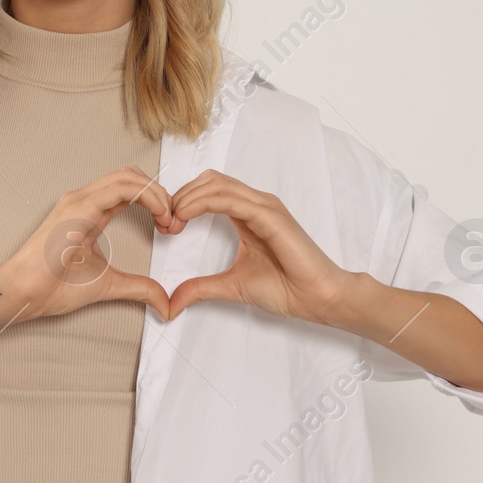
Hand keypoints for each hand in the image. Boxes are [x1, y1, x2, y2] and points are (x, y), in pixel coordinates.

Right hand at [0, 166, 172, 324]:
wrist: (23, 293)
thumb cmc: (52, 287)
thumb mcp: (108, 285)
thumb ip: (138, 288)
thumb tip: (164, 301)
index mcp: (89, 211)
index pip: (129, 190)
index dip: (156, 201)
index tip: (170, 225)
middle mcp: (84, 200)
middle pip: (131, 176)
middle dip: (159, 193)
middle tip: (174, 219)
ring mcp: (80, 200)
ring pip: (128, 176)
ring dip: (156, 192)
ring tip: (168, 216)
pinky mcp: (79, 207)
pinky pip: (119, 188)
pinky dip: (146, 195)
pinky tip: (158, 213)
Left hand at [163, 170, 354, 323]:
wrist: (316, 298)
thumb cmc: (286, 288)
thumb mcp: (231, 286)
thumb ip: (201, 288)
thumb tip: (172, 302)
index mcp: (248, 214)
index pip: (209, 190)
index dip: (183, 202)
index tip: (166, 227)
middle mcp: (256, 204)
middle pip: (209, 180)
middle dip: (182, 195)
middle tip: (165, 222)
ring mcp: (264, 207)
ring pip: (217, 184)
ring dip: (188, 197)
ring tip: (172, 219)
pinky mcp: (270, 215)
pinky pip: (231, 199)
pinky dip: (203, 203)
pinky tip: (186, 216)